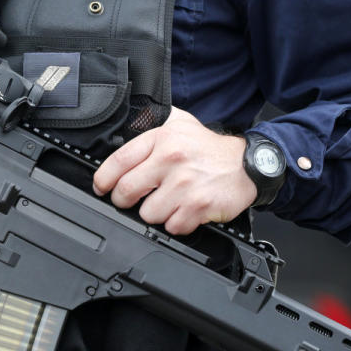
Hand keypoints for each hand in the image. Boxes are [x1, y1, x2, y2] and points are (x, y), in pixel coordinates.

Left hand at [92, 107, 256, 234]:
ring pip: (148, 213)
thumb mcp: (179, 123)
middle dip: (124, 200)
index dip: (104, 179)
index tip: (102, 188)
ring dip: (155, 213)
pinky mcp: (199, 205)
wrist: (248, 164)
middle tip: (133, 200)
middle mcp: (172, 160)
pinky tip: (184, 210)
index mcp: (162, 139)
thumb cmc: (209, 148)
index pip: (118, 161)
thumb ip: (151, 125)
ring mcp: (185, 184)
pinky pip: (172, 226)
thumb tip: (122, 129)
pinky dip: (176, 223)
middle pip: (126, 191)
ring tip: (168, 202)